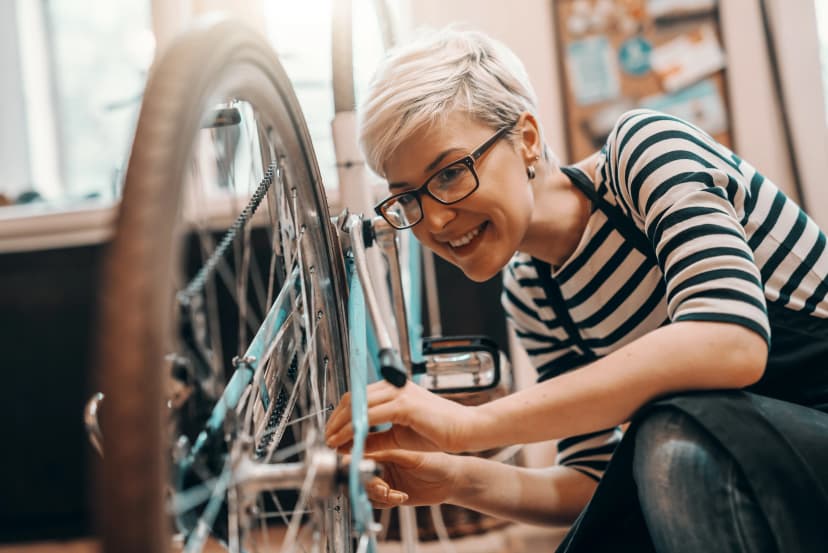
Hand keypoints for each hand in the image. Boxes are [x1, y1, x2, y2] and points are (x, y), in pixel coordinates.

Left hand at [325, 380, 485, 452]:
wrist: (465, 430)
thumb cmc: (438, 432)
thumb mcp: (398, 436)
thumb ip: (375, 438)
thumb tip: (350, 445)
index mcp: (393, 389)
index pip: (358, 396)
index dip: (341, 413)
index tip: (332, 431)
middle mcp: (394, 386)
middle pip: (354, 397)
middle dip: (336, 418)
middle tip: (327, 437)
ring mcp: (399, 393)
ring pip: (359, 405)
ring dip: (341, 425)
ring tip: (332, 441)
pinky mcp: (405, 404)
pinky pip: (371, 416)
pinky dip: (355, 429)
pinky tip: (348, 441)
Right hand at [364, 449, 460, 507]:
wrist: (452, 481)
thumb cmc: (436, 461)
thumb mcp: (409, 456)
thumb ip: (385, 453)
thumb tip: (362, 447)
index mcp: (383, 447)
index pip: (359, 453)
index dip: (355, 462)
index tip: (360, 470)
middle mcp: (381, 463)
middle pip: (359, 475)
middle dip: (369, 483)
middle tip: (383, 487)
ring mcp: (385, 479)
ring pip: (366, 490)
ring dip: (378, 495)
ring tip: (393, 494)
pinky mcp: (390, 494)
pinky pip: (377, 502)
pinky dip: (386, 502)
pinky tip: (402, 497)